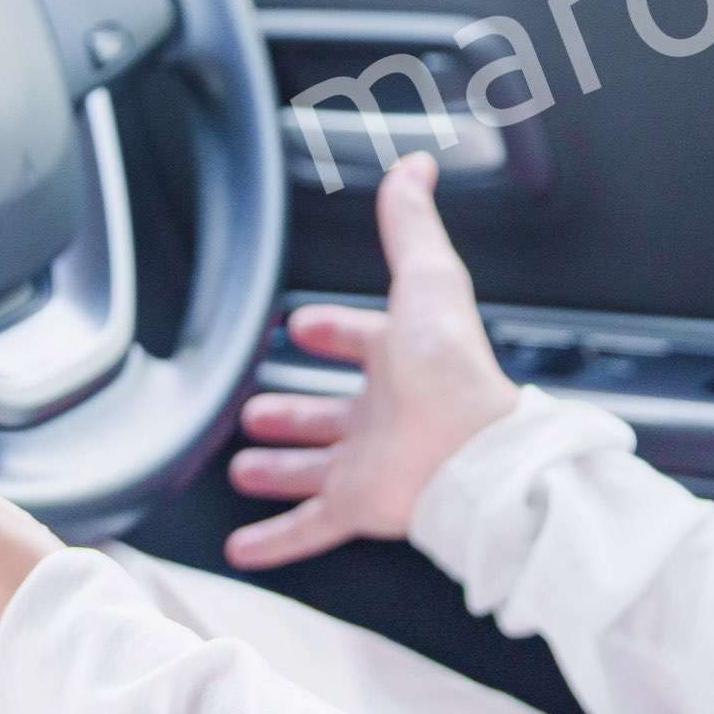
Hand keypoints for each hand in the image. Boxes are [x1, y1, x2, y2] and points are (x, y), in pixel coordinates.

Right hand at [223, 152, 520, 568]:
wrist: (471, 451)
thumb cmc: (453, 368)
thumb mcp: (426, 280)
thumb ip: (411, 226)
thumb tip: (414, 167)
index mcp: (399, 361)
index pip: (360, 340)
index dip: (333, 332)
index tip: (304, 326)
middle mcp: (383, 415)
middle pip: (329, 415)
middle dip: (292, 412)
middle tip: (255, 410)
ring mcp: (368, 464)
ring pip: (315, 471)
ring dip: (279, 470)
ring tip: (243, 468)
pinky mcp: (357, 506)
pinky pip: (307, 529)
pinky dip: (273, 539)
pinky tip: (242, 545)